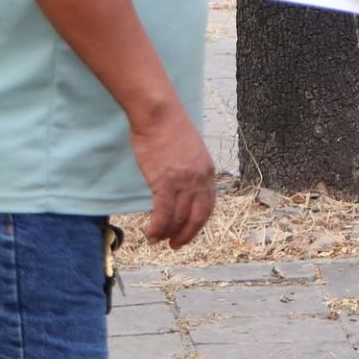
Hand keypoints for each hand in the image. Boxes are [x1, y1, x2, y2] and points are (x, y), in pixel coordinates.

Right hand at [131, 106, 215, 249]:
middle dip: (187, 234)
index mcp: (208, 171)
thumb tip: (182, 183)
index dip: (198, 222)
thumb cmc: (169, 126)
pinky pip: (163, 214)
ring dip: (167, 233)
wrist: (158, 113)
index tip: (188, 230)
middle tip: (175, 244)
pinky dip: (157, 227)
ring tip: (157, 240)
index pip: (208, 205)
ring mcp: (183, 182)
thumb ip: (190, 168)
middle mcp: (199, 179)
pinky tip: (150, 233)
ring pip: (178, 218)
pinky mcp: (164, 182)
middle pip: (197, 217)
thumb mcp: (190, 149)